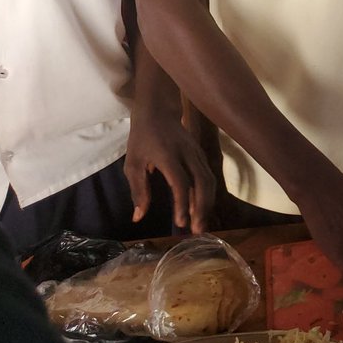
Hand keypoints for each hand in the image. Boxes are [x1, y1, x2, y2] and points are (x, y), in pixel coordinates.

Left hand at [124, 110, 216, 233]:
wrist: (158, 111)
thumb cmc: (142, 138)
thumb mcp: (132, 163)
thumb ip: (138, 190)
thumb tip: (138, 217)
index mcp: (168, 156)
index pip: (180, 182)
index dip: (182, 203)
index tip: (180, 223)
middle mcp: (188, 154)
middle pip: (203, 182)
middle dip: (202, 207)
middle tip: (198, 230)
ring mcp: (197, 154)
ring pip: (209, 180)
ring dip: (207, 203)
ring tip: (200, 225)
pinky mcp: (201, 156)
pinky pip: (208, 177)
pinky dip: (206, 195)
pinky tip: (199, 210)